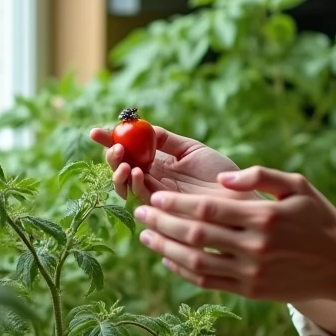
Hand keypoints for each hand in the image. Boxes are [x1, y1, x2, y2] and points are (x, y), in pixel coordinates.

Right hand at [89, 125, 250, 204]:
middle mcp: (154, 180)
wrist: (240, 194)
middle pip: (121, 168)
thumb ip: (166, 140)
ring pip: (126, 185)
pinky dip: (134, 183)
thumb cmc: (220, 171)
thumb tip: (142, 127)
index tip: (95, 132)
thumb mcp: (191, 149)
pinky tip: (136, 171)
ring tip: (122, 159)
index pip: (128, 151)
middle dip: (111, 157)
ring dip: (119, 171)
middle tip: (112, 146)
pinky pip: (142, 196)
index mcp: (158, 163)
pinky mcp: (164, 208)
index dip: (109, 142)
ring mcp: (157, 195)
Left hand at [132, 166, 335, 303]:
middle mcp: (254, 246)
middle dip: (162, 222)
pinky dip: (184, 271)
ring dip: (166, 248)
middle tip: (141, 212)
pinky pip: (208, 282)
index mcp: (263, 216)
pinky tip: (169, 258)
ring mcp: (252, 272)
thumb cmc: (320, 218)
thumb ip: (260, 176)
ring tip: (146, 236)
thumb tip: (224, 180)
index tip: (156, 195)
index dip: (177, 202)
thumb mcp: (297, 185)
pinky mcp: (251, 291)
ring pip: (196, 261)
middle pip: (195, 234)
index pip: (207, 208)